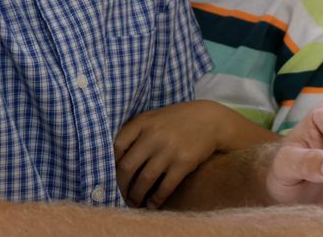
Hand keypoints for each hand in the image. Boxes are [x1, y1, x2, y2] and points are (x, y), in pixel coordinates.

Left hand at [115, 100, 245, 208]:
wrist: (210, 120)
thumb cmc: (178, 119)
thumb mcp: (155, 117)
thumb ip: (136, 131)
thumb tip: (116, 158)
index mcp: (143, 122)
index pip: (117, 146)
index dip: (111, 163)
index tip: (112, 174)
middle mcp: (154, 135)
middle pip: (128, 167)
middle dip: (121, 186)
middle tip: (121, 195)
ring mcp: (169, 150)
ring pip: (144, 180)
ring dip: (136, 195)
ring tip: (134, 202)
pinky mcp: (184, 163)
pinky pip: (165, 186)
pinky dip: (157, 198)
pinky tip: (153, 204)